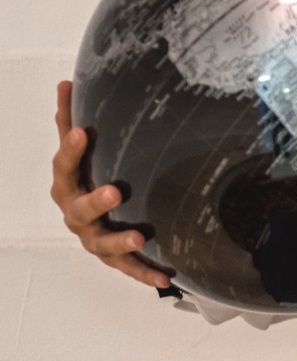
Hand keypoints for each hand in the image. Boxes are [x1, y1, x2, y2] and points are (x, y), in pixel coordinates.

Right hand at [51, 80, 171, 288]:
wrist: (93, 215)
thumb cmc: (86, 174)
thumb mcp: (79, 147)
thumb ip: (72, 119)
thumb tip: (67, 82)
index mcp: (66, 184)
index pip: (64, 165)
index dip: (72, 149)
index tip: (84, 131)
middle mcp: (75, 213)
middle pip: (80, 209)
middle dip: (96, 202)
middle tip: (115, 192)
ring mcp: (93, 238)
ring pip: (102, 243)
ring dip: (120, 241)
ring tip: (138, 237)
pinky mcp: (112, 258)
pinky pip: (128, 269)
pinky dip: (146, 273)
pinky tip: (168, 277)